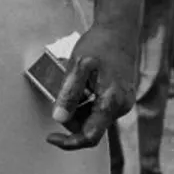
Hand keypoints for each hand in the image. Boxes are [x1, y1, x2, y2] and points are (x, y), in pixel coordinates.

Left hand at [47, 21, 134, 150]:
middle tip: (59, 95)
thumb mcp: (78, 66)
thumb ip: (69, 93)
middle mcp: (121, 107)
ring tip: (73, 83)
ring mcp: (123, 103)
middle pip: (90, 128)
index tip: (50, 137)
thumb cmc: (98, 46)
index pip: (90, 136)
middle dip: (71, 118)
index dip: (69, 142)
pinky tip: (82, 84)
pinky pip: (99, 109)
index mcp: (112, 102)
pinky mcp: (121, 98)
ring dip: (77, 110)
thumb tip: (59, 118)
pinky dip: (85, 103)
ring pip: (94, 119)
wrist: (119, 31)